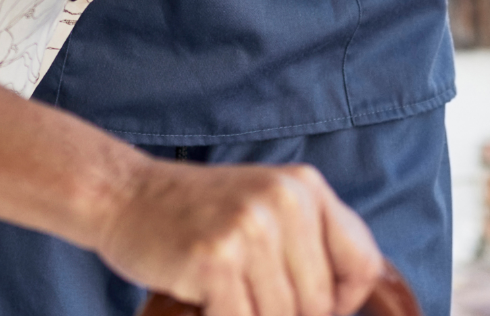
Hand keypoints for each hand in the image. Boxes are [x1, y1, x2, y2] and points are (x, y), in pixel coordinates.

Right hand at [96, 159, 382, 315]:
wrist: (126, 194)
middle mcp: (284, 200)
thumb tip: (344, 305)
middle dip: (286, 314)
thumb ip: (309, 242)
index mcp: (305, 186)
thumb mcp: (265, 206)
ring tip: (223, 293)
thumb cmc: (198, 214)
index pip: (363, 264)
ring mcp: (251, 227)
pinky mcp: (217, 258)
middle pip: (320, 303)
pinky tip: (204, 301)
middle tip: (247, 296)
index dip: (343, 302)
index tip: (310, 307)